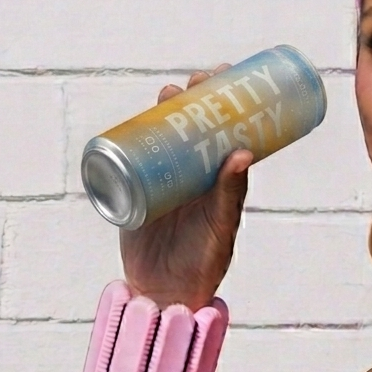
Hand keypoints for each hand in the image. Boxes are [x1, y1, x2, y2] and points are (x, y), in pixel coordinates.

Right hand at [119, 67, 253, 309]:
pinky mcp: (135, 192)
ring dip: (164, 114)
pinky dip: (128, 141)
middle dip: (193, 101)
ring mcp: (163, 182)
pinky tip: (131, 122)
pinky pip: (131, 161)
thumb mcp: (220, 227)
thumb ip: (230, 196)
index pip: (222, 136)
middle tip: (197, 79)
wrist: (165, 293)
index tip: (226, 79)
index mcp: (217, 183)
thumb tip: (243, 153)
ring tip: (168, 93)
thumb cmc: (202, 262)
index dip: (223, 107)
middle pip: (191, 130)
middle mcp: (192, 177)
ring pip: (162, 140)